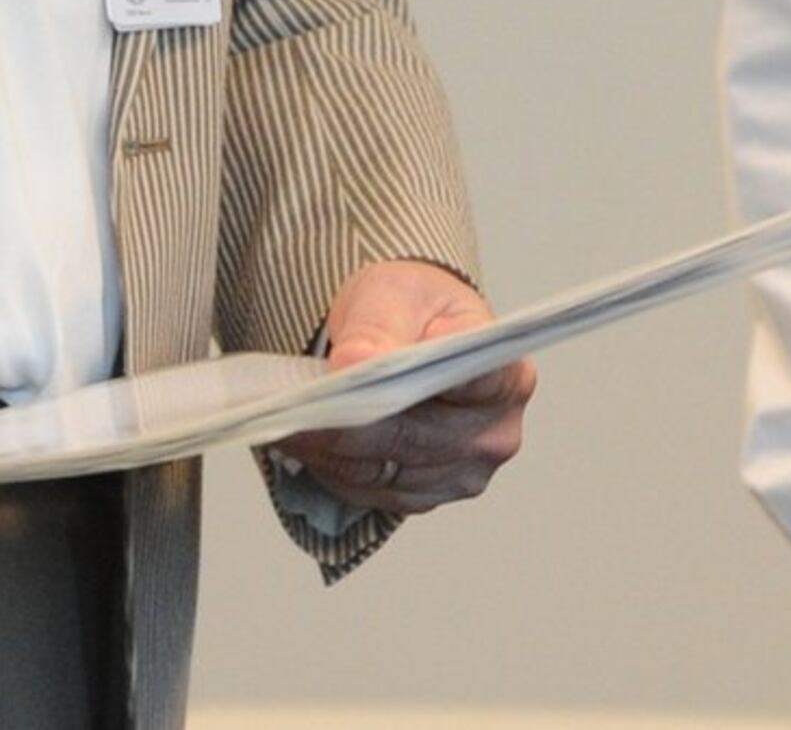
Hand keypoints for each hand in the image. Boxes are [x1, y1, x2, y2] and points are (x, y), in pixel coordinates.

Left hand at [267, 258, 533, 515]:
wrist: (412, 332)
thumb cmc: (415, 308)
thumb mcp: (395, 293)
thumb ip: (379, 327)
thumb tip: (354, 364)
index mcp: (507, 376)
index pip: (466, 385)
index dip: (409, 381)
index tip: (351, 372)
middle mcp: (495, 434)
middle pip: (410, 436)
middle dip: (346, 422)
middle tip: (291, 408)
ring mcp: (462, 473)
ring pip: (381, 470)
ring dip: (329, 450)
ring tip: (283, 423)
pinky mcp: (424, 496)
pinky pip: (368, 490)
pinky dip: (330, 466)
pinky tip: (301, 441)